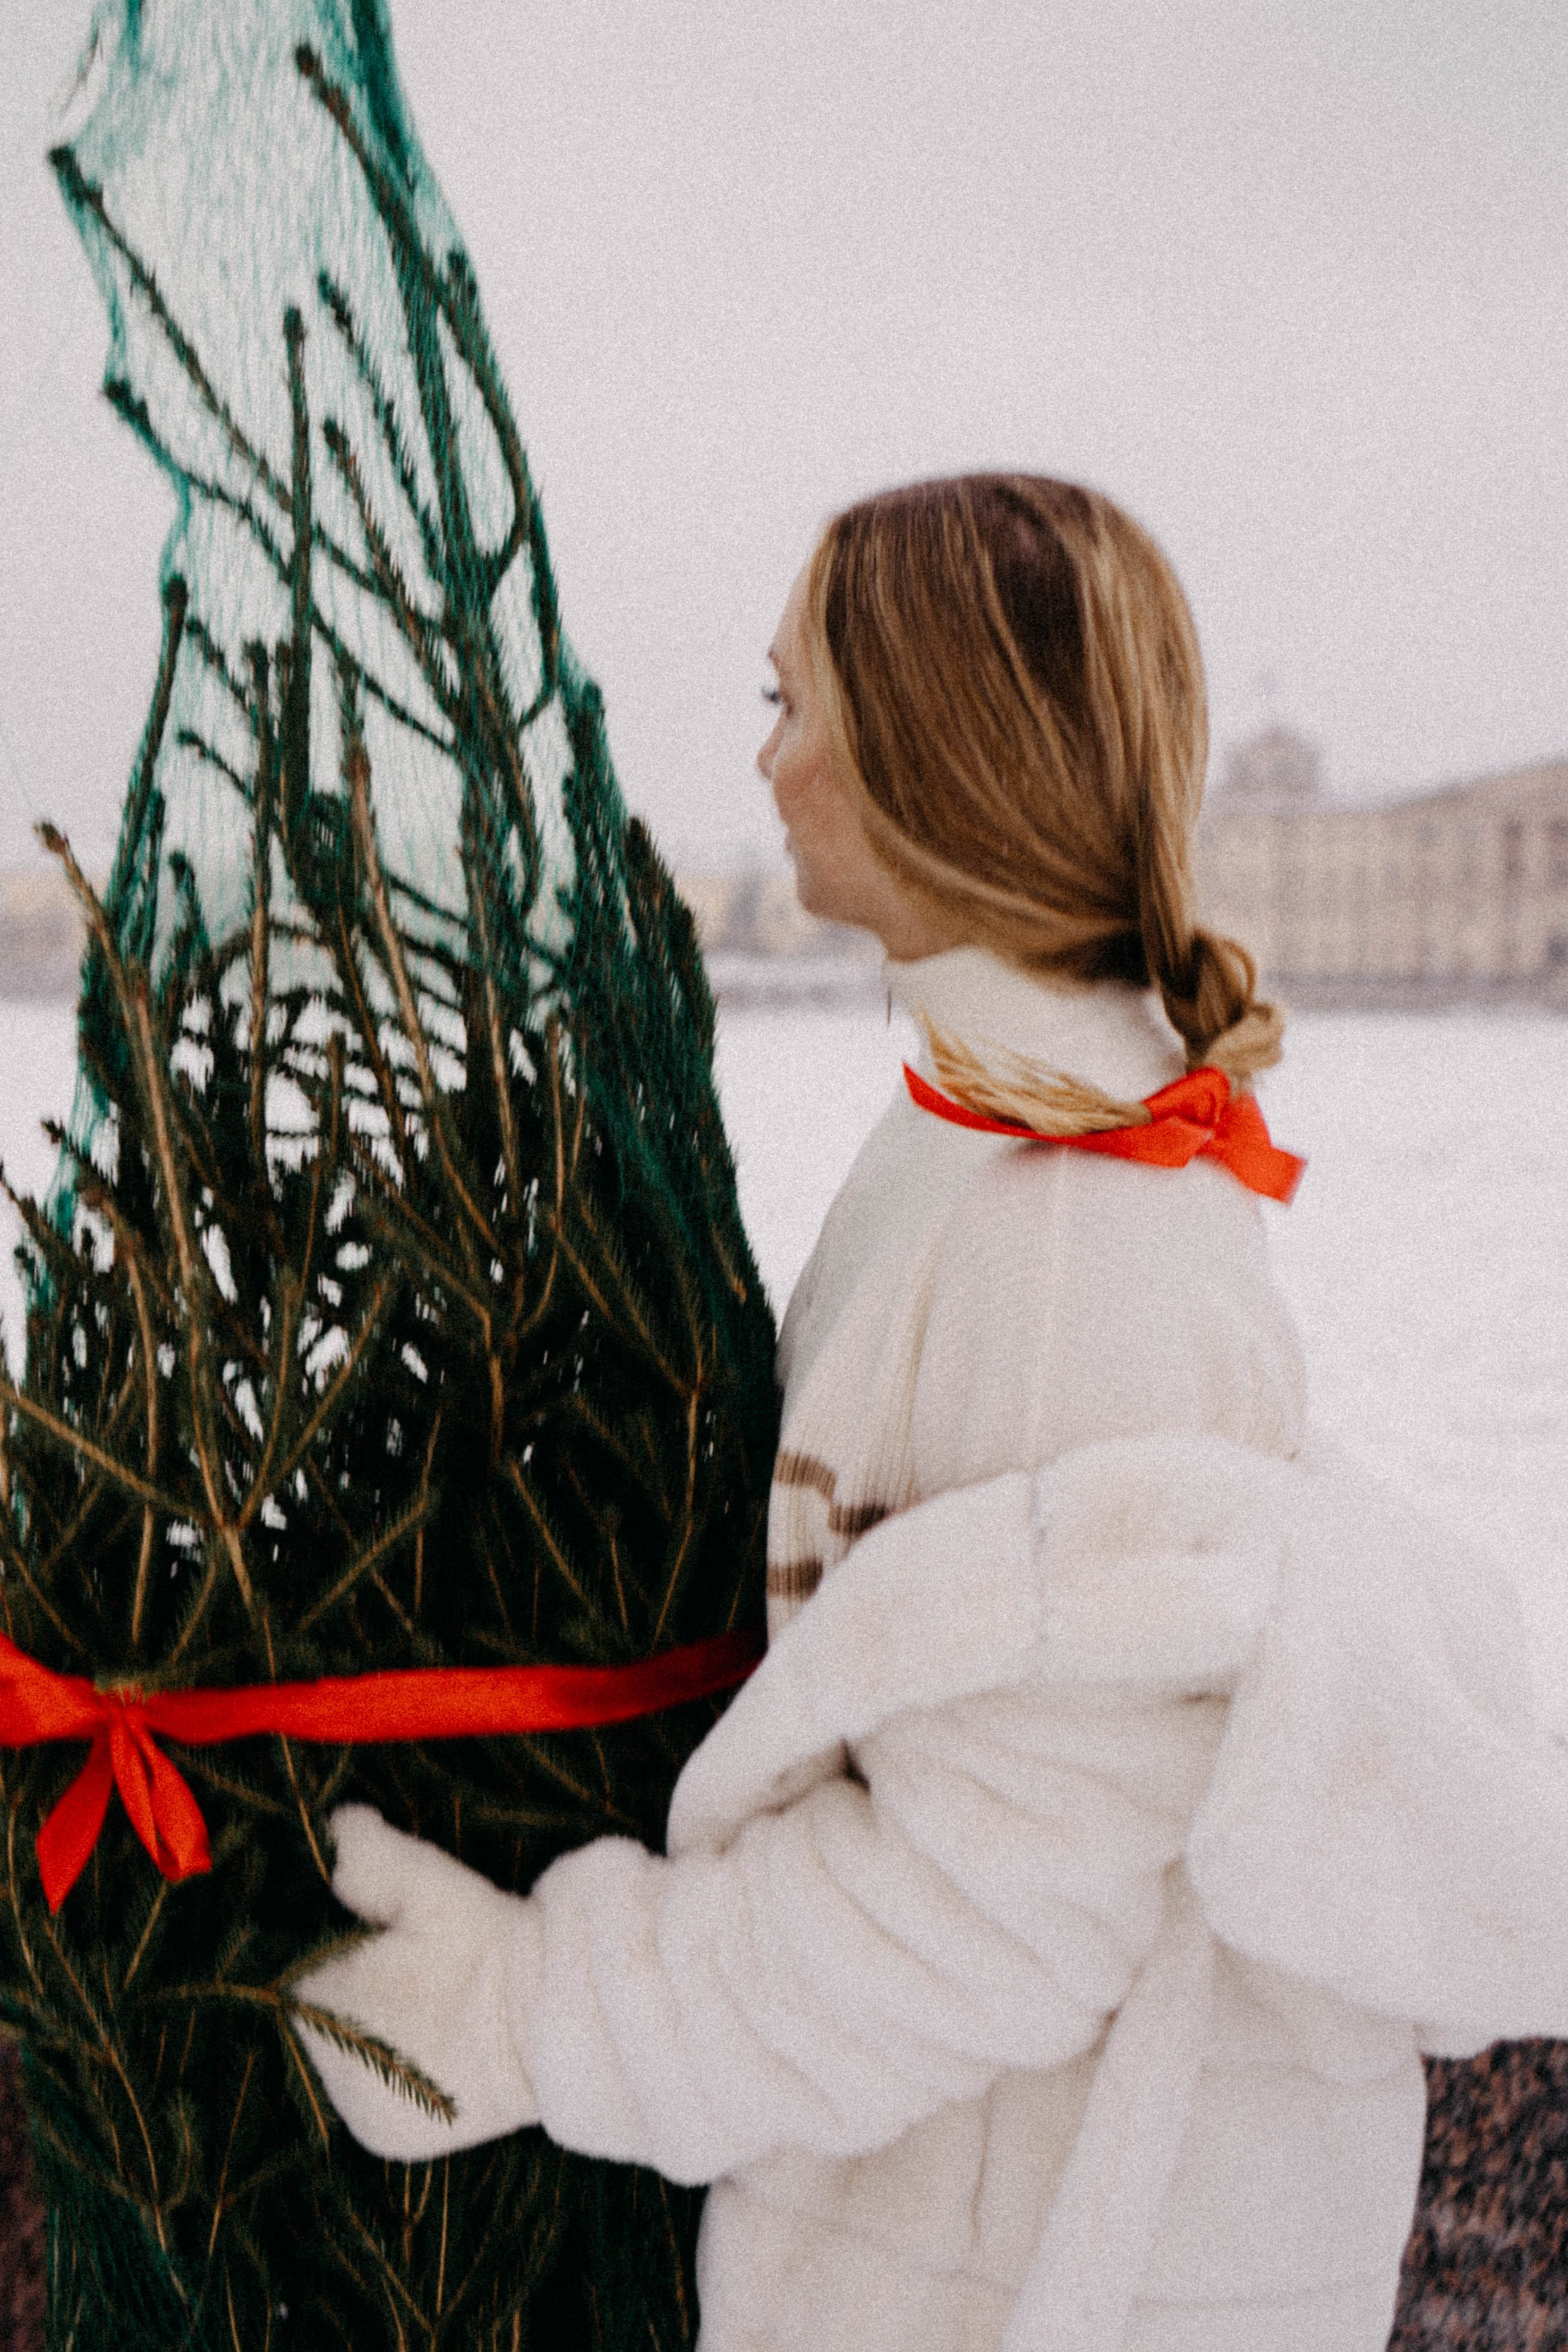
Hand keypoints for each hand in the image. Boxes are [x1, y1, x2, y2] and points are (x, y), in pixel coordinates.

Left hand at [292, 1804, 542, 2160]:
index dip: (324, 1943)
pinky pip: (369, 2094)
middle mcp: (329, 2074)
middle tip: (396, 1962)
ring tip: (414, 1999)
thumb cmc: (488, 1945)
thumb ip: (366, 1854)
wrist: (559, 2020)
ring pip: (341, 2056)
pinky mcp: (389, 2140)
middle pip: (315, 2016)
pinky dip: (385, 2069)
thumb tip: (330, 1826)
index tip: (363, 1927)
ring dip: (362, 2030)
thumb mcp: (428, 1884)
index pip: (294, 1970)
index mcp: (321, 2008)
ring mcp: (358, 2114)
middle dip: (343, 1987)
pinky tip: (418, 2040)